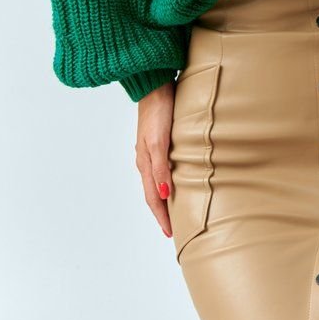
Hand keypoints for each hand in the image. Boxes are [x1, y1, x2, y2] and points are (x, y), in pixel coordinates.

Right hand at [134, 81, 175, 237]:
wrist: (154, 85)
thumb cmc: (159, 112)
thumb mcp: (159, 141)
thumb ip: (162, 167)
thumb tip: (166, 195)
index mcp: (145, 163)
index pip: (154, 198)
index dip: (162, 217)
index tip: (171, 234)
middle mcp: (145, 160)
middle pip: (153, 193)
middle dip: (162, 213)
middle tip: (173, 229)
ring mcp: (149, 150)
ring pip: (156, 182)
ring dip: (163, 199)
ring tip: (173, 211)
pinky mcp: (156, 141)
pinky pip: (159, 169)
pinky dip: (165, 181)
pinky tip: (172, 181)